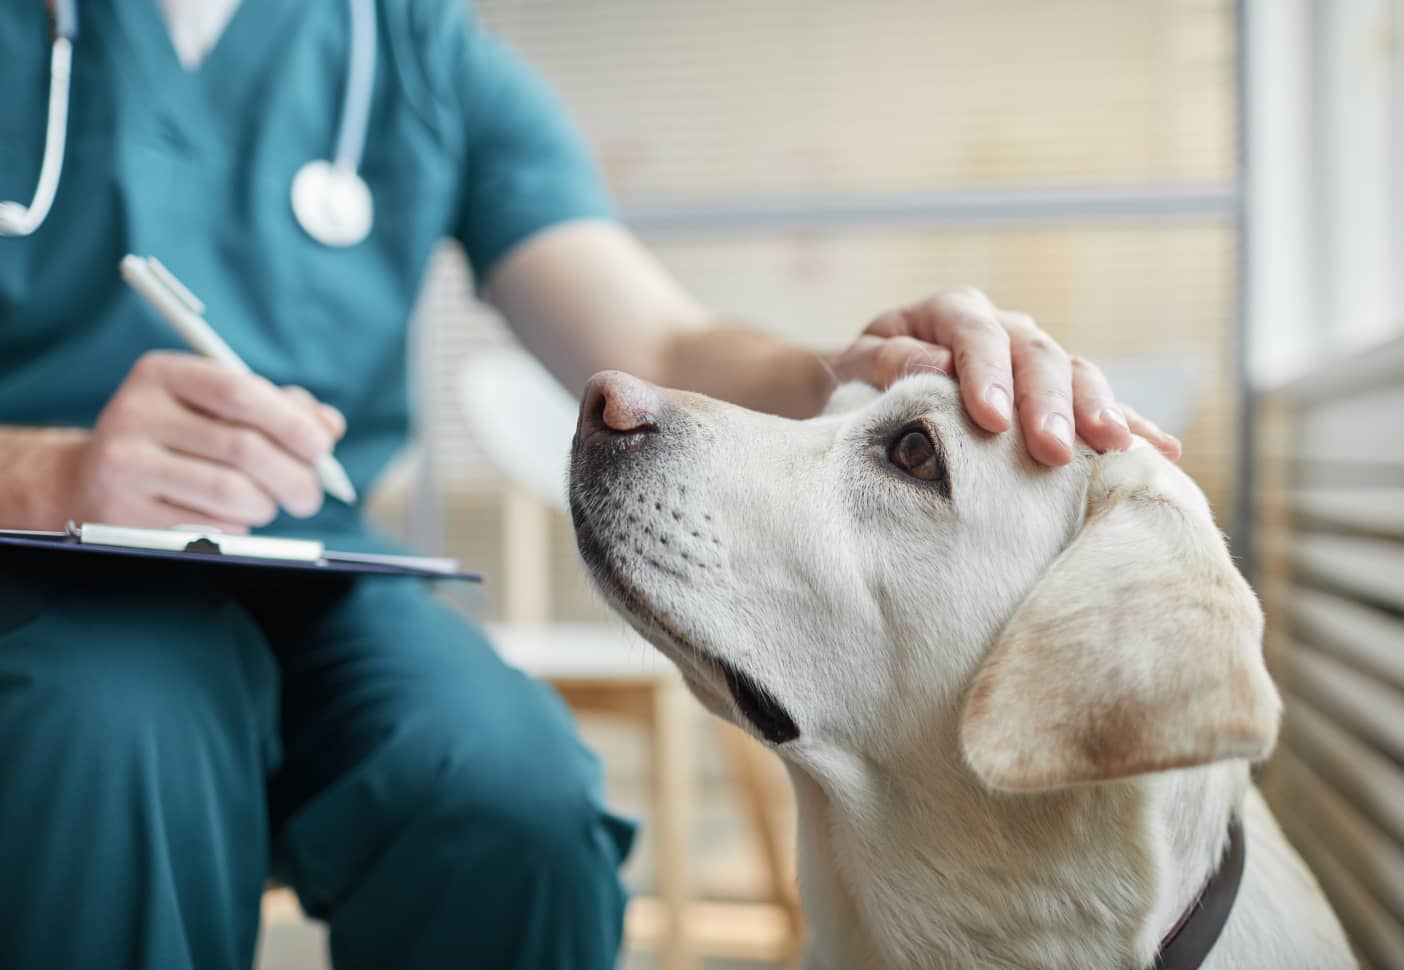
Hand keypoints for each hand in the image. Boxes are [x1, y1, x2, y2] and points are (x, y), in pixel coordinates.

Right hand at [57, 352, 344, 531]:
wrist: (91, 480)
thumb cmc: (177, 438)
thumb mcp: (216, 408)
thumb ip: (277, 409)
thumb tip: (329, 426)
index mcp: (162, 374)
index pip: (239, 391)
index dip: (291, 422)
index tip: (322, 448)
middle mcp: (135, 413)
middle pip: (243, 448)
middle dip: (295, 477)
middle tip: (310, 495)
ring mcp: (124, 465)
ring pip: (230, 492)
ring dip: (266, 505)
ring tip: (267, 504)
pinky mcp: (122, 513)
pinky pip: (208, 527)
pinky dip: (236, 527)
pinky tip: (229, 518)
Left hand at [830, 288, 1180, 465]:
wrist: (868, 390)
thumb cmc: (860, 381)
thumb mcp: (857, 368)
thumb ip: (888, 362)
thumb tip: (933, 367)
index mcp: (950, 312)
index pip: (976, 335)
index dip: (986, 375)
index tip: (991, 421)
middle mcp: (1003, 328)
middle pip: (1037, 356)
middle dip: (1049, 404)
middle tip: (1052, 450)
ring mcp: (1035, 359)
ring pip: (1077, 375)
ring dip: (1099, 412)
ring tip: (1116, 449)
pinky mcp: (1055, 395)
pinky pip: (1099, 405)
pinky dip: (1131, 425)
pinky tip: (1162, 451)